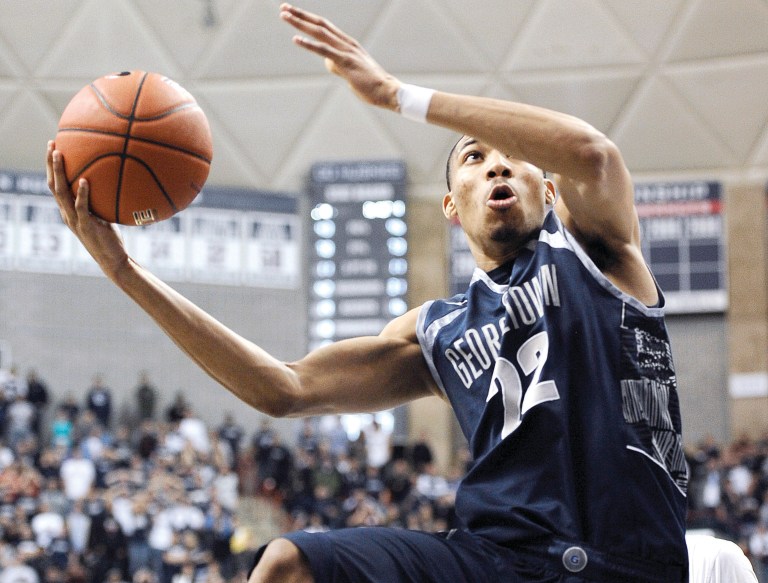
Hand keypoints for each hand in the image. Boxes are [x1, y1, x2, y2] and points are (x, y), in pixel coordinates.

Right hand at [45, 140, 130, 279]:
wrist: (113, 260)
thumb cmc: (110, 237)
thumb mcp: (103, 215)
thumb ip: (101, 201)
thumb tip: (112, 181)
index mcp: (68, 210)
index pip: (55, 185)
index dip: (51, 167)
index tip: (54, 147)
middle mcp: (67, 214)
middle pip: (53, 185)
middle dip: (50, 164)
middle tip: (52, 144)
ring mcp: (75, 221)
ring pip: (61, 193)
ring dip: (59, 173)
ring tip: (59, 154)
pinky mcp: (86, 227)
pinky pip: (81, 207)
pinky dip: (81, 193)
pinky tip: (84, 180)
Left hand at [279, 3, 399, 109]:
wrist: (388, 91)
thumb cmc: (370, 85)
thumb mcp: (350, 72)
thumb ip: (337, 65)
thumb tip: (326, 62)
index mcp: (348, 44)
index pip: (324, 26)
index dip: (308, 19)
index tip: (292, 13)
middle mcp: (347, 43)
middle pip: (319, 24)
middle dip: (300, 15)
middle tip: (283, 7)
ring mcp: (346, 51)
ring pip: (319, 32)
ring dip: (300, 23)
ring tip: (284, 16)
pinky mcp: (346, 63)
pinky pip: (324, 51)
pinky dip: (309, 44)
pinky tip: (295, 39)